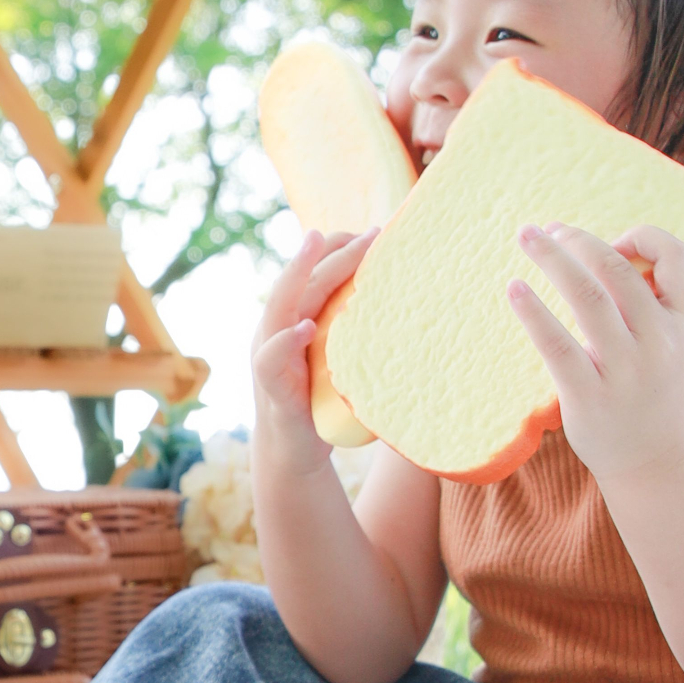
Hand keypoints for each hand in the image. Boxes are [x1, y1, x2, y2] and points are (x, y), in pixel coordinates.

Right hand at [252, 228, 375, 456]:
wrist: (296, 452)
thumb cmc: (322, 401)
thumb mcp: (342, 357)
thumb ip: (358, 329)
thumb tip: (414, 307)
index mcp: (295, 319)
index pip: (312, 272)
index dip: (337, 248)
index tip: (374, 231)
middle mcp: (276, 329)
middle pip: (300, 279)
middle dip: (330, 250)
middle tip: (369, 232)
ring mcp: (269, 355)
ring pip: (279, 304)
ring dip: (297, 271)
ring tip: (317, 242)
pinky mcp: (272, 386)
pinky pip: (272, 358)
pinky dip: (286, 340)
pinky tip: (306, 327)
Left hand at [508, 223, 683, 482]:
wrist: (656, 465)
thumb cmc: (654, 396)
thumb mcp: (675, 347)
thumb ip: (654, 306)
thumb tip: (604, 254)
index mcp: (683, 324)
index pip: (678, 258)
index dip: (643, 237)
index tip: (612, 242)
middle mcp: (658, 342)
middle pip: (616, 270)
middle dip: (578, 240)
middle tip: (547, 229)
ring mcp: (625, 370)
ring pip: (586, 296)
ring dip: (552, 258)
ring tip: (526, 236)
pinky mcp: (590, 396)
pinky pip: (556, 344)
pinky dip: (533, 310)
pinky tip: (514, 288)